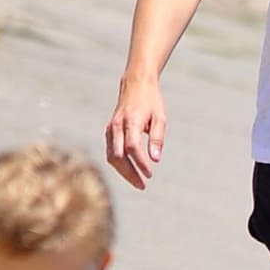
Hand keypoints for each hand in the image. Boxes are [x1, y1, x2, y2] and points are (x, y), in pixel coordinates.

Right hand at [105, 75, 166, 189]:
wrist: (135, 84)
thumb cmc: (151, 101)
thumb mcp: (160, 117)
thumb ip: (158, 138)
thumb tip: (155, 159)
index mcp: (131, 122)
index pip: (132, 148)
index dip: (140, 163)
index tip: (150, 174)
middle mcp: (117, 126)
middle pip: (118, 156)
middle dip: (130, 173)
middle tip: (143, 185)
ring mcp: (110, 129)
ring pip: (112, 156)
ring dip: (124, 172)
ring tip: (138, 182)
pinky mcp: (109, 132)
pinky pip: (111, 152)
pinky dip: (120, 164)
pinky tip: (131, 171)